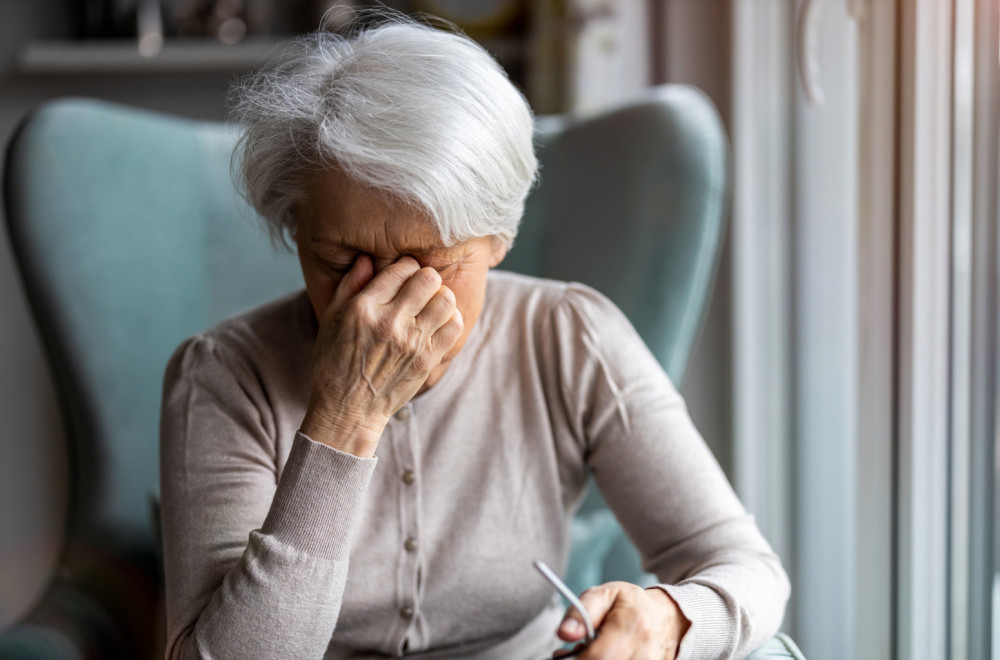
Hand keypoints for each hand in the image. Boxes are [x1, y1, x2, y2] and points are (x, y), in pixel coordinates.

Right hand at [300, 254, 463, 455]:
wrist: (348, 410)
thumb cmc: (335, 363)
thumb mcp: (331, 320)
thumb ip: (350, 285)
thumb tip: (366, 257)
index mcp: (363, 308)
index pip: (401, 268)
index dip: (405, 266)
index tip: (403, 275)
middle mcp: (389, 322)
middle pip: (428, 278)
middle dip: (426, 278)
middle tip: (419, 288)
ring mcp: (411, 342)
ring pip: (446, 299)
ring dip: (440, 297)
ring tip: (429, 306)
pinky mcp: (427, 360)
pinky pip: (454, 326)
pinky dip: (450, 319)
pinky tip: (436, 324)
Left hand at [556, 582, 689, 659]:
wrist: (665, 618)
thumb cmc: (630, 605)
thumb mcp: (604, 595)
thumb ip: (581, 612)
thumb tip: (564, 634)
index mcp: (631, 628)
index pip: (596, 657)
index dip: (576, 658)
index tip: (563, 652)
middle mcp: (644, 654)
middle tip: (579, 650)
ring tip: (595, 651)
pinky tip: (607, 656)